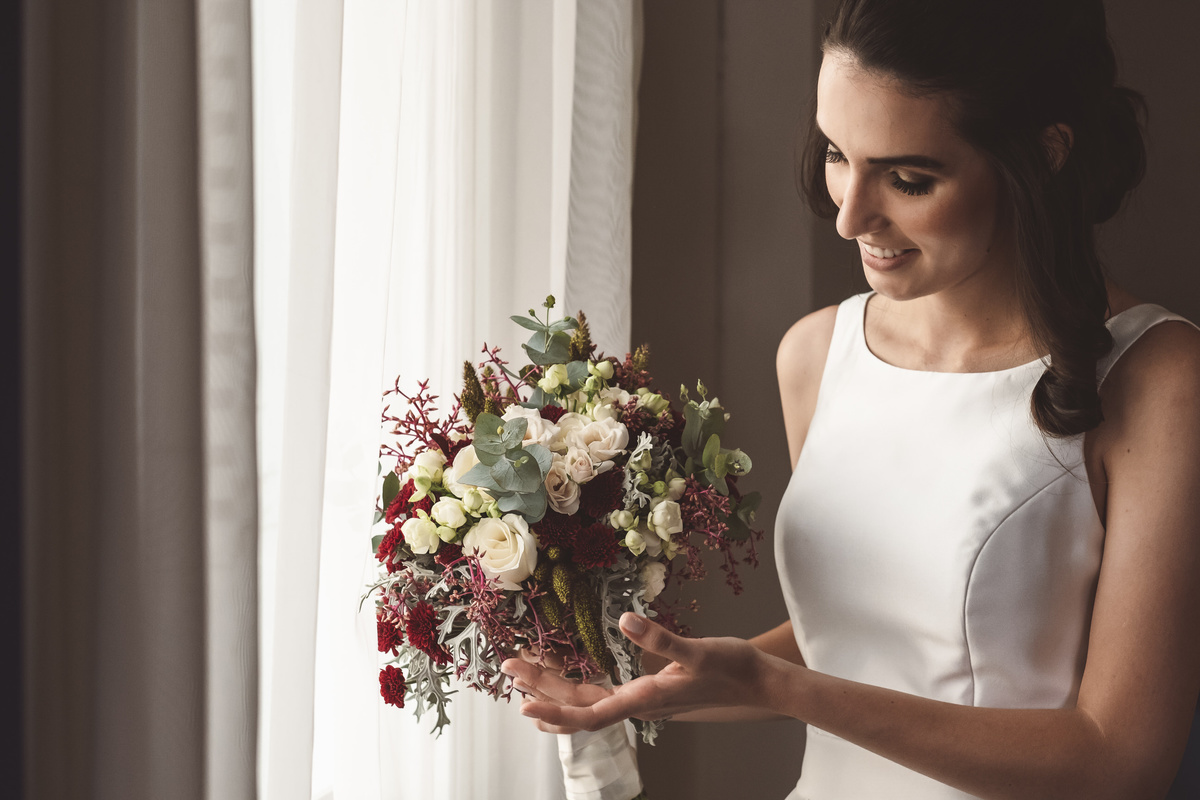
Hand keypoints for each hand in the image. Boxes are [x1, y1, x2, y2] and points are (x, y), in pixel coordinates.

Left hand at [500, 612, 772, 732]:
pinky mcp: (646, 689)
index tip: (525, 704)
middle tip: (509, 667)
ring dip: (555, 688)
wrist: (757, 682)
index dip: (557, 709)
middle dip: (542, 688)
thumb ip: (662, 640)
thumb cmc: (731, 667)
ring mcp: (640, 698)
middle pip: (579, 705)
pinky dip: (576, 688)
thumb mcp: (699, 650)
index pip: (590, 713)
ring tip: (522, 674)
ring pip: (587, 699)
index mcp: (644, 699)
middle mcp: (636, 703)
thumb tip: (626, 621)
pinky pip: (601, 693)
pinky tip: (562, 683)